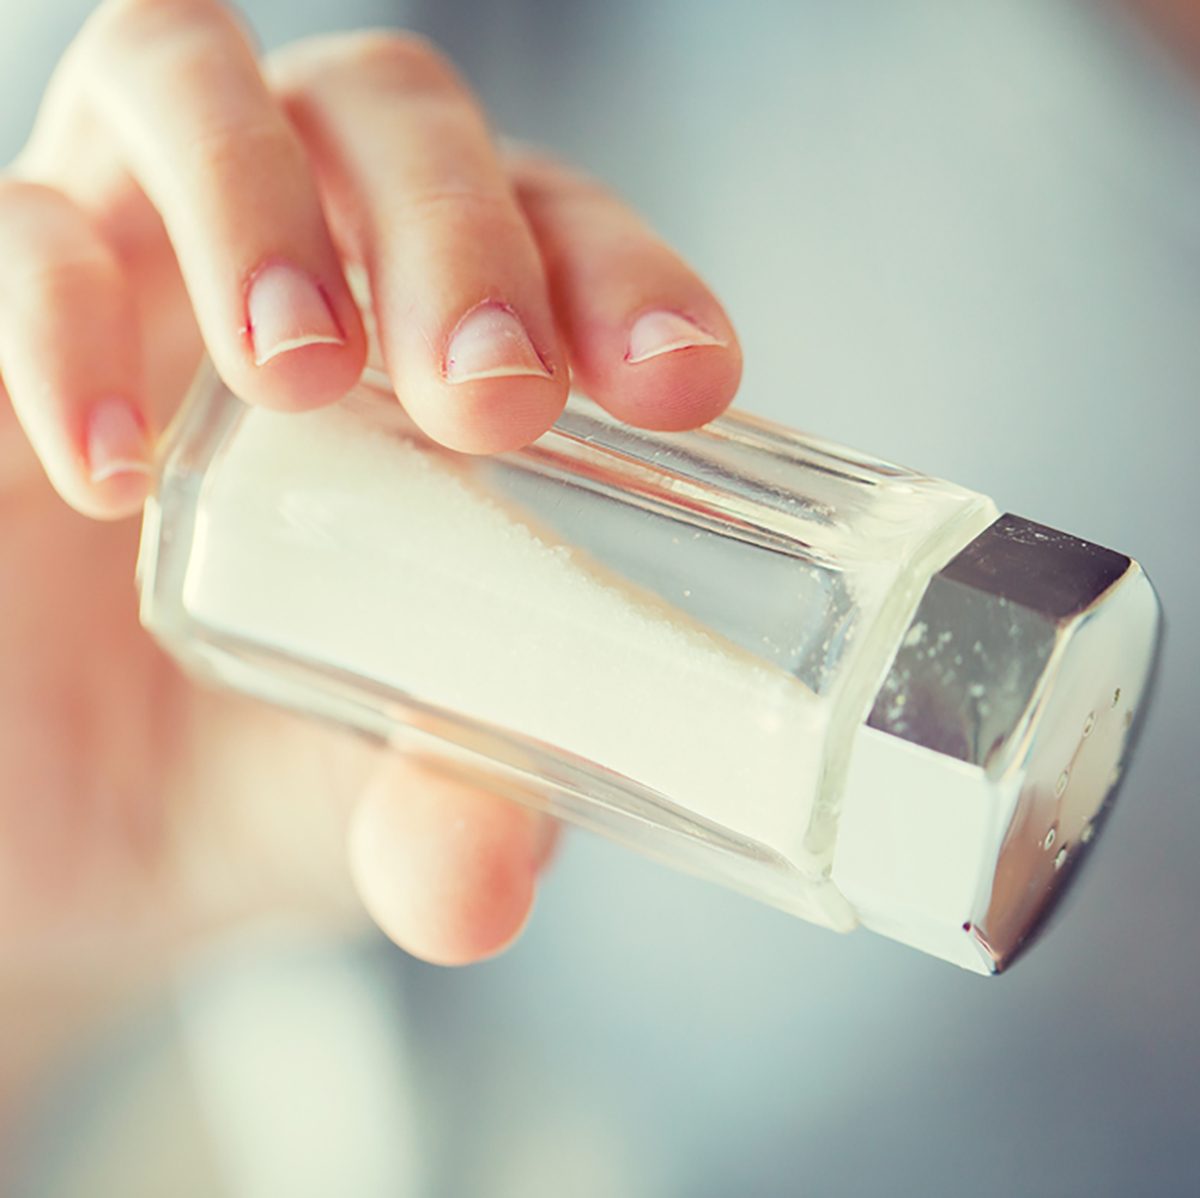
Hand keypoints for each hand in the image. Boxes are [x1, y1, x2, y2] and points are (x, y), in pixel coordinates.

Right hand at [0, 0, 740, 977]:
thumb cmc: (263, 762)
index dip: (626, 278)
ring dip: (260, 207)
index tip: (679, 384)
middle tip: (491, 397)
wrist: (79, 814)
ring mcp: (138, 257)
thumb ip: (442, 813)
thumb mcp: (375, 793)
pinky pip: (14, 233)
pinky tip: (116, 469)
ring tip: (300, 377)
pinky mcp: (1, 311)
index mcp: (444, 339)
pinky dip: (55, 315)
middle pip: (393, 119)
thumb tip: (481, 891)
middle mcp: (305, 260)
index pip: (559, 234)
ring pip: (190, 81)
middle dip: (456, 235)